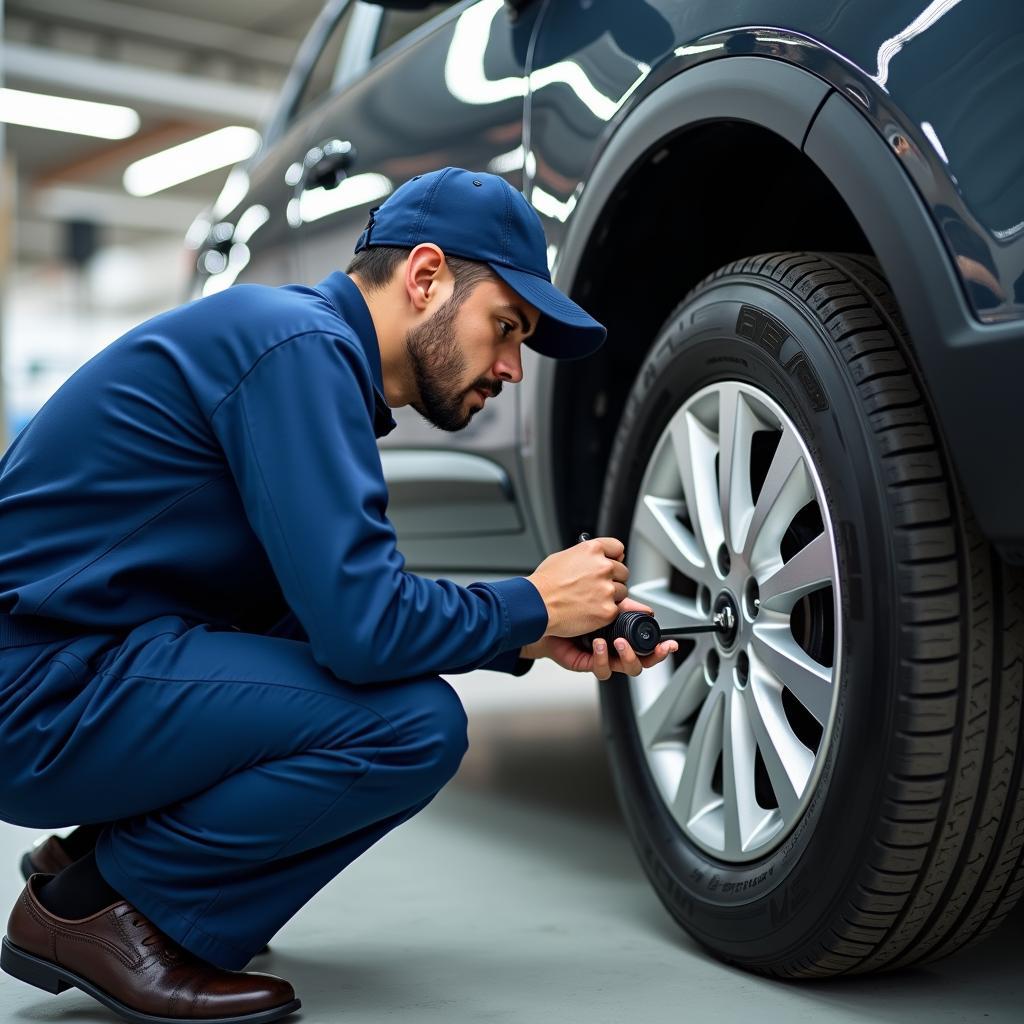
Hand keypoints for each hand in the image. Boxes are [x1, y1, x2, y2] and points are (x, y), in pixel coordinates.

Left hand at [521, 597, 677, 679]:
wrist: (540, 615)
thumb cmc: (568, 608)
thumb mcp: (600, 602)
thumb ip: (623, 604)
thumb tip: (645, 605)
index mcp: (620, 633)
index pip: (646, 645)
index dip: (660, 646)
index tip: (669, 642)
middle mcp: (613, 649)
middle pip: (643, 662)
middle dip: (654, 657)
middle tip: (659, 649)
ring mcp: (601, 658)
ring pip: (626, 669)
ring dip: (628, 656)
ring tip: (620, 641)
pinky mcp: (586, 664)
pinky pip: (600, 669)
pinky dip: (602, 657)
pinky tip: (599, 643)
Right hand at [526, 535, 628, 636]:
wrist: (536, 606)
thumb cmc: (544, 584)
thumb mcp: (562, 557)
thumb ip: (585, 556)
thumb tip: (600, 558)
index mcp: (592, 550)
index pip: (618, 548)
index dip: (614, 557)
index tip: (612, 563)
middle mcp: (602, 567)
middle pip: (622, 571)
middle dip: (612, 579)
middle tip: (595, 587)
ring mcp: (607, 589)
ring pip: (622, 592)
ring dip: (610, 596)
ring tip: (589, 600)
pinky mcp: (608, 610)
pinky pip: (616, 610)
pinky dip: (605, 613)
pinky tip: (589, 611)